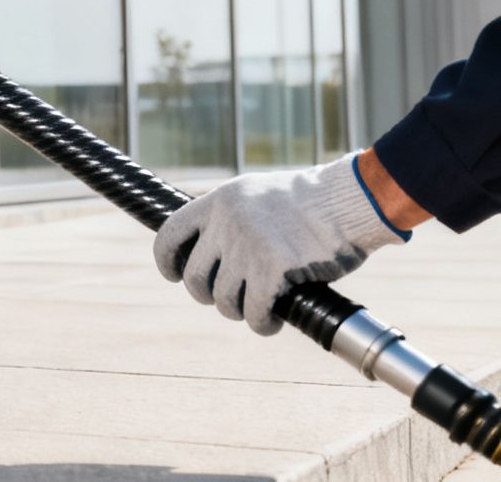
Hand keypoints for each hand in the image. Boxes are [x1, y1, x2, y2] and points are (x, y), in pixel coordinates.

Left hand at [154, 153, 407, 335]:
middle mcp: (225, 223)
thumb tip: (213, 248)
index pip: (170, 233)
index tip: (174, 275)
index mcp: (218, 201)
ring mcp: (245, 247)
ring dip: (238, 311)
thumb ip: (232, 215)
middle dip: (208, 296)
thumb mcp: (259, 193)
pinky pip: (253, 310)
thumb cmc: (312, 200)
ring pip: (223, 299)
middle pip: (195, 276)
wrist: (348, 201)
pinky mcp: (271, 270)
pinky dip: (260, 323)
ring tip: (256, 310)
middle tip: (229, 299)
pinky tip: (270, 322)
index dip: (167, 260)